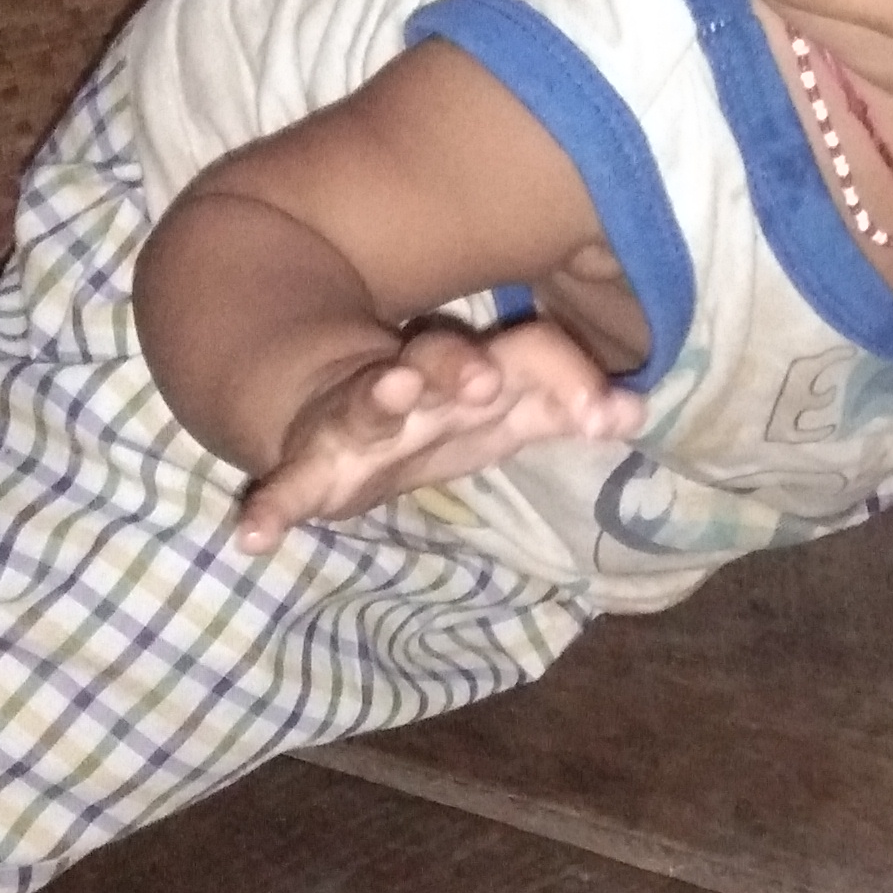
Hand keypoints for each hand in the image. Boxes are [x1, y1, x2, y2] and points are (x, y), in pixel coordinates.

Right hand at [233, 316, 641, 548]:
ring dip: (380, 395)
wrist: (320, 404)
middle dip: (461, 368)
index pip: (522, 356)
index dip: (565, 377)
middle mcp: (416, 388)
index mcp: (470, 376)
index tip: (610, 414)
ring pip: (369, 403)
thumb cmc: (434, 414)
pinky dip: (273, 508)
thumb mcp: (500, 413)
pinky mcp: (309, 467)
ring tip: (389, 386)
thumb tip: (637, 411)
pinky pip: (286, 487)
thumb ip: (564, 408)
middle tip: (486, 378)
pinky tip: (255, 536)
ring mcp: (357, 423)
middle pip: (441, 364)